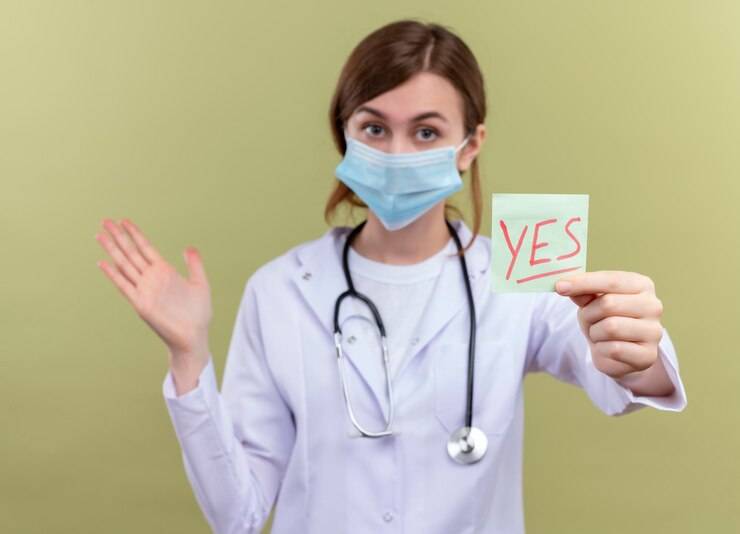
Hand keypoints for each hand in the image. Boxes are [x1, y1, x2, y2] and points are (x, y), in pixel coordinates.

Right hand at [95, 218, 212, 355]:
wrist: (194, 336)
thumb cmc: (198, 313)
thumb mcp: (200, 284)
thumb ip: (194, 265)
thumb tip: (188, 247)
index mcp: (165, 271)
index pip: (146, 248)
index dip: (135, 234)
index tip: (124, 220)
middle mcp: (152, 278)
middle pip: (131, 252)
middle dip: (119, 236)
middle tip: (105, 220)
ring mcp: (145, 290)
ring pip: (125, 265)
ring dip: (112, 250)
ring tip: (99, 235)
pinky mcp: (141, 304)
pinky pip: (124, 286)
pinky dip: (113, 275)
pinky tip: (103, 263)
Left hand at [554, 271, 663, 379]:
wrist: (618, 353)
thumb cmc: (604, 320)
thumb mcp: (590, 302)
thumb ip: (582, 292)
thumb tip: (564, 285)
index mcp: (642, 285)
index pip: (611, 280)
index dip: (583, 282)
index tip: (559, 286)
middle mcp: (653, 305)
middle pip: (608, 304)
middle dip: (590, 314)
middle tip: (590, 320)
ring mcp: (654, 331)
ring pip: (610, 327)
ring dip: (595, 332)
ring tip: (600, 335)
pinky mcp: (648, 355)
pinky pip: (614, 349)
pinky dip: (602, 349)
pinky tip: (607, 349)